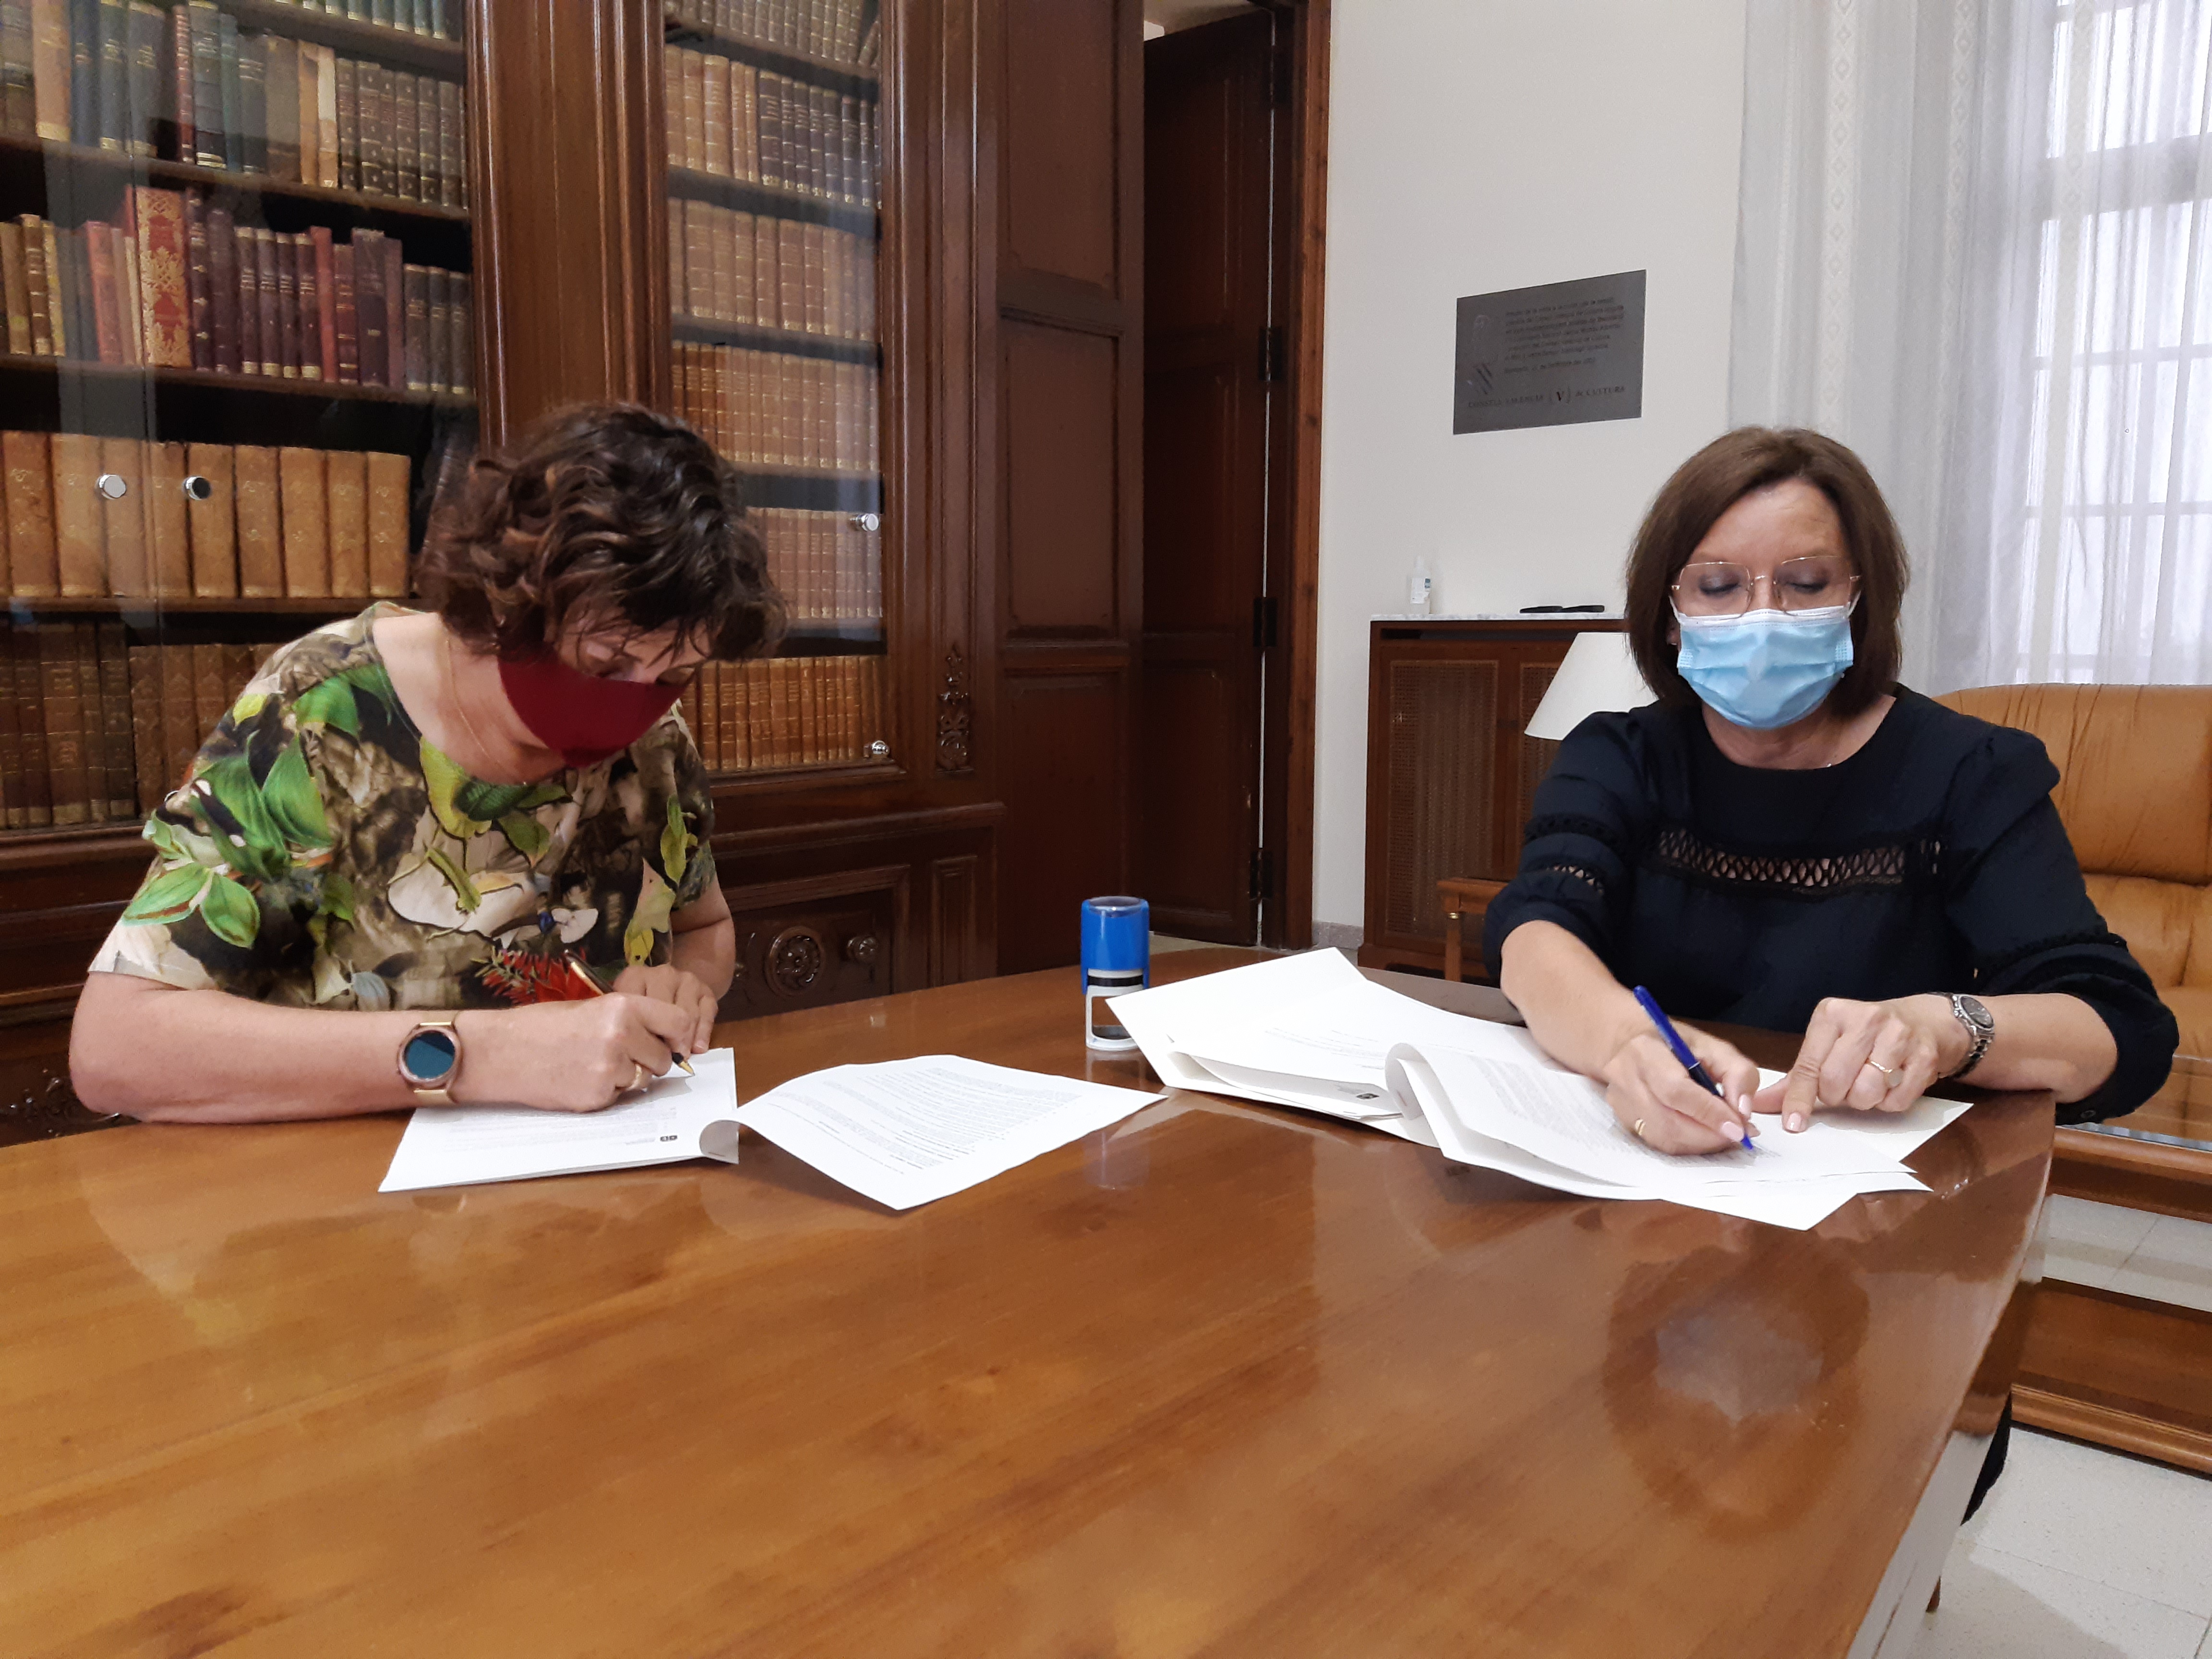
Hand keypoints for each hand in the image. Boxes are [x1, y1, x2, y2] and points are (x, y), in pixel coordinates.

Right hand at [455, 995, 694, 1112]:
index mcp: (623, 1007)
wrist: (500, 1052)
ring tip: (590, 1064)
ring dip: (626, 1076)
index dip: (678, 1035)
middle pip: (663, 1058)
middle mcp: (622, 1036)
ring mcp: (610, 1069)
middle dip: (648, 1060)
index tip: (674, 1042)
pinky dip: (605, 1092)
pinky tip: (578, 1079)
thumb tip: (665, 1038)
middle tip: (618, 1055)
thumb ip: (631, 1020)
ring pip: (642, 1080)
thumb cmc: (541, 1026)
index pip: (678, 1022)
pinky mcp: (597, 1096)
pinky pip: (618, 1097)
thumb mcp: (591, 1007)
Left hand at [610, 963, 720, 1054]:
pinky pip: (706, 1014)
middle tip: (664, 1060)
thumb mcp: (627, 1009)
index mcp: (636, 976)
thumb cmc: (643, 1004)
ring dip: (685, 1040)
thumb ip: (628, 1022)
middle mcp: (662, 974)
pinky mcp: (706, 991)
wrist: (673, 984)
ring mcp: (687, 980)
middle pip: (665, 1011)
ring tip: (680, 1057)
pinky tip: (697, 1048)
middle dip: (666, 1039)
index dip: (640, 1031)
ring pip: (688, 1015)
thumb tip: (634, 1052)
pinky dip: (702, 1034)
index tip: (640, 1051)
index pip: (638, 1005)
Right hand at [1598, 1025, 1761, 1154]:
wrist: (1628, 1045)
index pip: (1676, 1091)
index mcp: (1646, 1052)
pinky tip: (1704, 1135)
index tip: (1739, 1127)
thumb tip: (1743, 1112)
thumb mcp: (1714, 1046)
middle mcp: (1626, 1079)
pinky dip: (1688, 1145)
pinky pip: (1659, 1144)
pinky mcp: (1624, 1122)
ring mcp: (1621, 1104)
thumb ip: (1737, 1072)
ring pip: (1664, 1139)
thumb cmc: (1673, 1044)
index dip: (1709, 1113)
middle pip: (1669, 1122)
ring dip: (1701, 1143)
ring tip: (1724, 1134)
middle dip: (1710, 1135)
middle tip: (1738, 1134)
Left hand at [1753, 995, 1965, 1131]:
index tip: (1793, 1123)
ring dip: (1864, 1100)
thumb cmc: (1868, 1035)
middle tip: (1845, 1086)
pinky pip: (1897, 1101)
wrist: (1926, 1021)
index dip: (1800, 1098)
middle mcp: (1865, 1019)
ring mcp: (1898, 1035)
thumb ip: (1798, 1076)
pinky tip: (1892, 1084)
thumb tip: (1761, 1103)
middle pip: (1835, 1082)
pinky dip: (1890, 1102)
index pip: (1808, 1065)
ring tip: (1869, 1081)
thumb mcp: (1829, 1044)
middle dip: (1836, 1096)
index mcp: (1832, 1014)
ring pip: (1866, 1093)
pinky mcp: (1924, 1057)